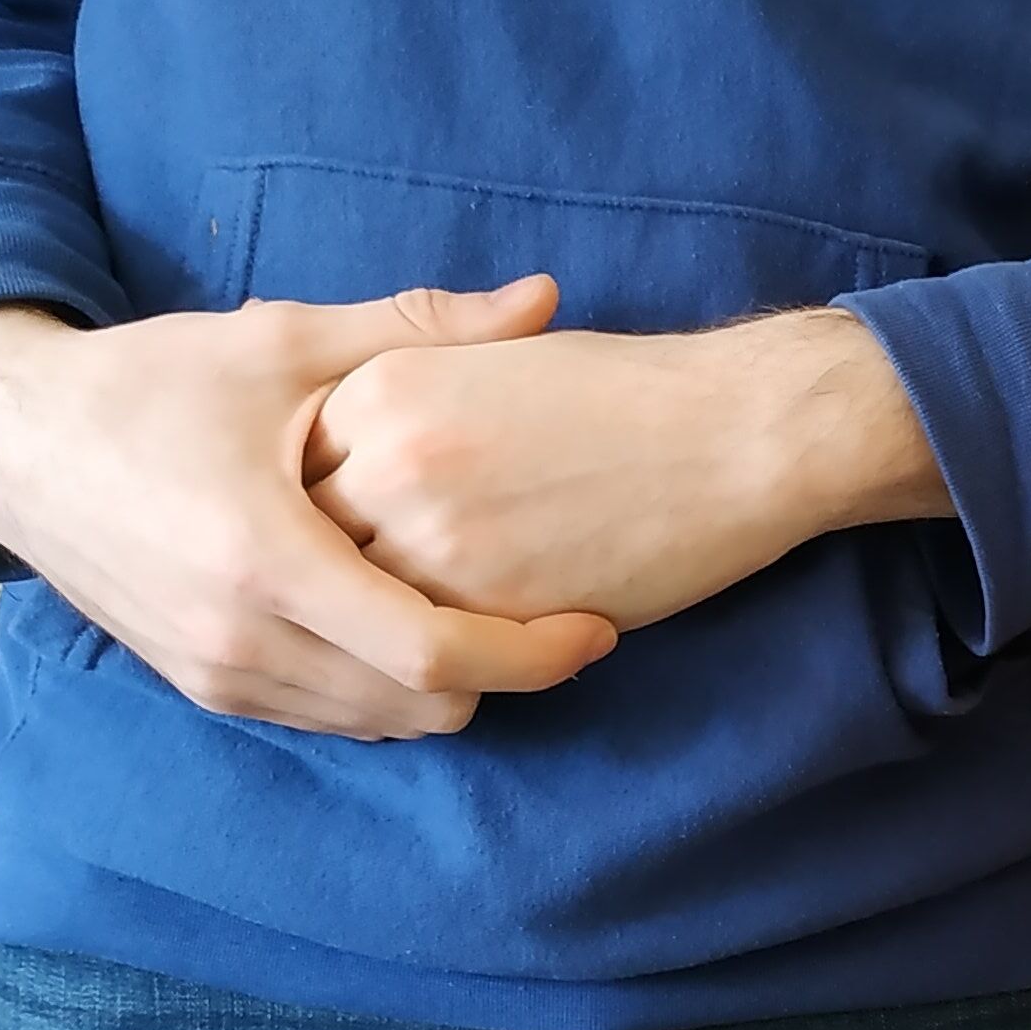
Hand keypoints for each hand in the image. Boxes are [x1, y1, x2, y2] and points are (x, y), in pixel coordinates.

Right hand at [0, 287, 616, 738]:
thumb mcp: (284, 342)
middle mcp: (240, 638)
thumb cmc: (151, 383)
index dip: (532, 655)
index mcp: (267, 559)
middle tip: (556, 622)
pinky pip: (330, 719)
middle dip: (503, 676)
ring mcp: (219, 674)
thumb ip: (422, 328)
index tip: (597, 628)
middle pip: (421, 708)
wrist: (14, 442)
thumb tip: (546, 299)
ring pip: (380, 725)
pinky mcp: (206, 688)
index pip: (431, 654)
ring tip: (497, 623)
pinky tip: (419, 631)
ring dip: (450, 689)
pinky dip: (389, 692)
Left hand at [303, 294, 945, 632]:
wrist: (734, 432)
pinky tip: (455, 660)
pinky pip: (417, 657)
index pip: (296, 474)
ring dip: (368, 638)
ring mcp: (428, 539)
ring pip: (353, 615)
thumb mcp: (497, 363)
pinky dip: (424, 666)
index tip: (337, 535)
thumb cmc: (633, 394)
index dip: (317, 514)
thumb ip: (412, 403)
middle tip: (347, 602)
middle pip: (305, 548)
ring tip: (390, 645)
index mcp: (381, 388)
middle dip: (324, 580)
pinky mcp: (485, 607)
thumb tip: (358, 461)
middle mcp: (384, 460)